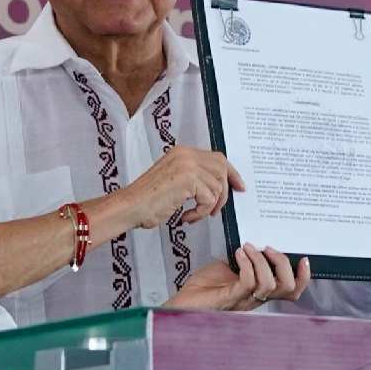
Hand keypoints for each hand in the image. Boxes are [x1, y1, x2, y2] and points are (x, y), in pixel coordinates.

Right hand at [120, 145, 243, 228]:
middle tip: (215, 210)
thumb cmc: (148, 200)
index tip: (240, 186)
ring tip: (193, 215)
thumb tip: (218, 186)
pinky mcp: (189, 180)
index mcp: (183, 152)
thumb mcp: (174, 181)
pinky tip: (186, 217)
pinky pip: (209, 200)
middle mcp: (186, 154)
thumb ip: (194, 177)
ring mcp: (187, 165)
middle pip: (222, 170)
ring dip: (208, 207)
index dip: (231, 173)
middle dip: (223, 193)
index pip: (217, 158)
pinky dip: (200, 213)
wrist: (130, 207)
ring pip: (217, 188)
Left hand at [165, 243, 310, 310]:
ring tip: (248, 247)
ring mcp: (244, 300)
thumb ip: (247, 259)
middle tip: (268, 248)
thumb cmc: (204, 287)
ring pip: (269, 284)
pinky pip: (248, 282)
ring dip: (261, 260)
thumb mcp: (231, 267)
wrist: (183, 303)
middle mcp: (256, 299)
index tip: (303, 258)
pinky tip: (238, 253)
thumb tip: (257, 242)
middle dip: (283, 263)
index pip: (291, 291)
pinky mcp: (231, 298)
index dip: (303, 277)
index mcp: (260, 292)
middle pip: (287, 288)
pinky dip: (247, 263)